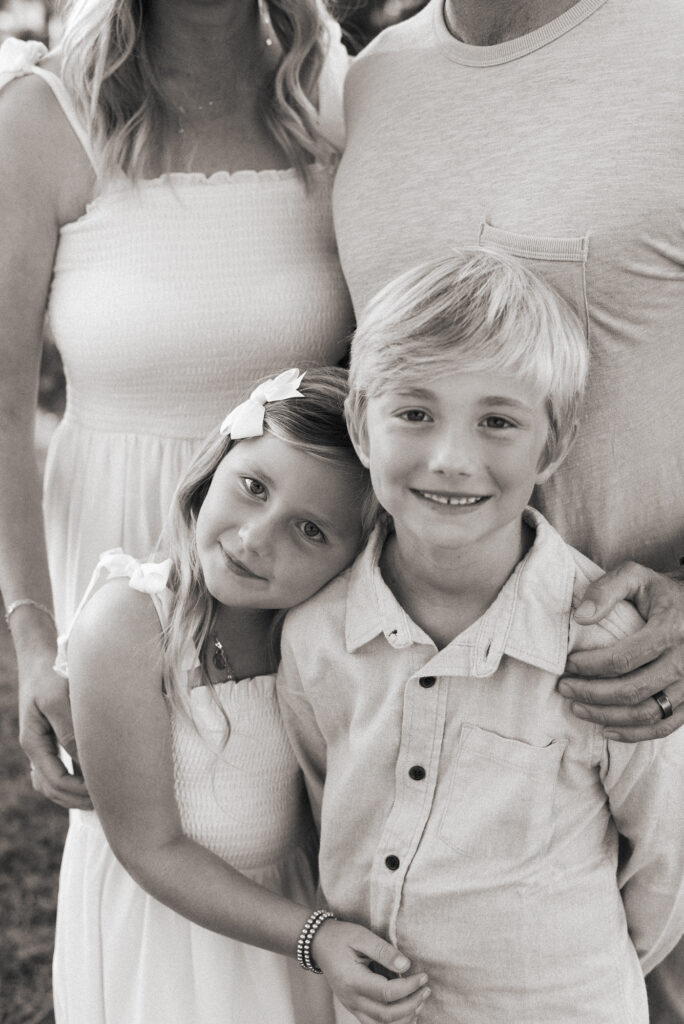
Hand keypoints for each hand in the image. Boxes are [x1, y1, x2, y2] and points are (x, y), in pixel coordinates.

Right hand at [18, 642, 91, 808]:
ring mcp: (41, 745)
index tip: (103, 791)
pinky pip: (56, 770)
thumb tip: (87, 761)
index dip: (79, 791)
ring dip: (73, 794)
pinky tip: (90, 780)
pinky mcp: (50, 738)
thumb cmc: (51, 674)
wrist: (41, 657)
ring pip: (51, 783)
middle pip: (51, 788)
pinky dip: (71, 781)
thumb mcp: (58, 699)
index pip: (54, 781)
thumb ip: (70, 730)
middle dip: (77, 799)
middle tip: (107, 802)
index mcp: (34, 742)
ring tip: (100, 797)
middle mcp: (35, 748)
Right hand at [311, 919, 429, 1023]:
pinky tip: (407, 1011)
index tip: (423, 976)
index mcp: (353, 980)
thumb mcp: (361, 936)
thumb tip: (406, 966)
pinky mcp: (354, 1007)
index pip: (387, 994)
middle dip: (412, 1004)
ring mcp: (352, 1006)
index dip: (409, 987)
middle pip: (387, 1015)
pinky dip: (394, 1022)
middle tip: (426, 989)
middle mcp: (352, 999)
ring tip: (420, 1000)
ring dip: (405, 1017)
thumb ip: (384, 951)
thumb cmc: (341, 936)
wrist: (318, 943)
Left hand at [558, 562, 683, 741]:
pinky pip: (665, 726)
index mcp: (669, 631)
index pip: (623, 659)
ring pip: (646, 713)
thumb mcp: (636, 576)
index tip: (567, 665)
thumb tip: (580, 616)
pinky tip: (607, 729)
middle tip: (564, 688)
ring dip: (607, 716)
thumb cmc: (661, 591)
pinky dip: (635, 734)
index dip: (590, 666)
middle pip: (632, 690)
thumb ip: (606, 590)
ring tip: (577, 708)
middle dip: (591, 693)